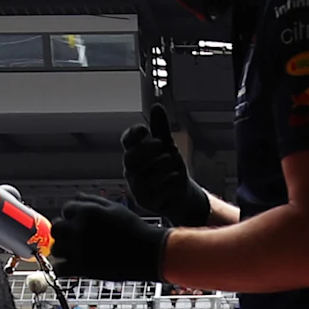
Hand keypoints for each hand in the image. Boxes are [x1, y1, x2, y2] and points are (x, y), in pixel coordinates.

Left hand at [52, 196, 169, 284]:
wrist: (148, 253)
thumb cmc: (134, 229)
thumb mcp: (115, 208)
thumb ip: (92, 201)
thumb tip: (76, 197)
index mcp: (87, 211)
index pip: (66, 210)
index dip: (72, 217)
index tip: (80, 225)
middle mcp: (79, 228)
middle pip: (57, 228)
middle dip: (64, 232)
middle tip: (76, 239)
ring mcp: (78, 248)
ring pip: (56, 248)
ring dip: (64, 250)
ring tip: (79, 253)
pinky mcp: (81, 268)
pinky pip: (59, 268)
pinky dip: (64, 268)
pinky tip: (75, 266)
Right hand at [121, 105, 210, 224]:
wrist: (181, 194)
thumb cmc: (170, 168)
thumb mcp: (167, 146)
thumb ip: (161, 128)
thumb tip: (156, 106)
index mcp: (135, 153)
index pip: (127, 141)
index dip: (133, 134)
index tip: (145, 130)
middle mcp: (132, 170)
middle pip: (130, 158)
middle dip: (147, 150)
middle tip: (162, 145)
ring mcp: (136, 187)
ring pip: (144, 175)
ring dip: (162, 167)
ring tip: (172, 166)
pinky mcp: (144, 202)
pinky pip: (154, 191)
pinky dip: (168, 183)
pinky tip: (174, 179)